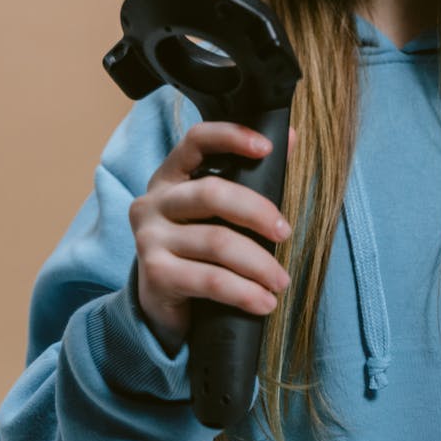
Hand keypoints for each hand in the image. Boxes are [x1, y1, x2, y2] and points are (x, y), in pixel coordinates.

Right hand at [129, 120, 297, 355]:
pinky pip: (210, 280)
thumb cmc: (198, 245)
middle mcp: (154, 201)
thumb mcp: (219, 209)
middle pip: (211, 193)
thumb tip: (291, 136)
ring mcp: (149, 238)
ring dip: (259, 264)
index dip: (231, 137)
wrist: (160, 303)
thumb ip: (251, 175)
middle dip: (257, 212)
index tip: (267, 148)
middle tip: (286, 233)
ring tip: (282, 281)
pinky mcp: (154, 274)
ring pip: (216, 242)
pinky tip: (264, 302)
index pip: (196, 140)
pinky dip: (244, 293)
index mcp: (171, 175)